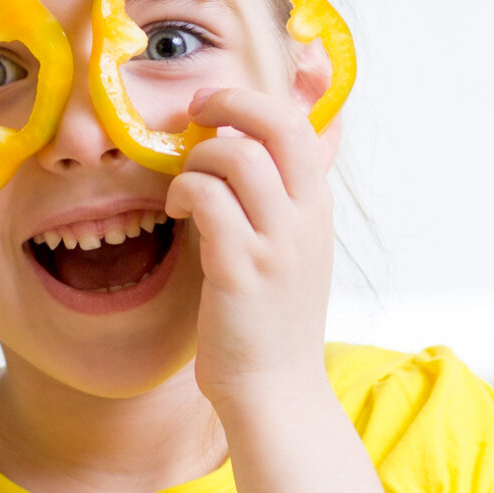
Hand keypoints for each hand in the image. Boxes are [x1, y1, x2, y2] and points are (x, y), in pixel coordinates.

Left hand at [162, 88, 337, 415]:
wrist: (274, 391)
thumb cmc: (269, 323)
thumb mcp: (291, 253)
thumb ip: (276, 205)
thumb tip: (239, 154)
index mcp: (317, 209)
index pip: (299, 125)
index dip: (253, 102)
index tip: (216, 107)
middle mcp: (305, 219)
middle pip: (278, 124)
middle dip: (229, 103)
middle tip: (194, 115)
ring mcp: (276, 243)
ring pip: (236, 156)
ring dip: (197, 158)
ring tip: (183, 188)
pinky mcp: (240, 268)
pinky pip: (208, 198)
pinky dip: (183, 192)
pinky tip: (176, 211)